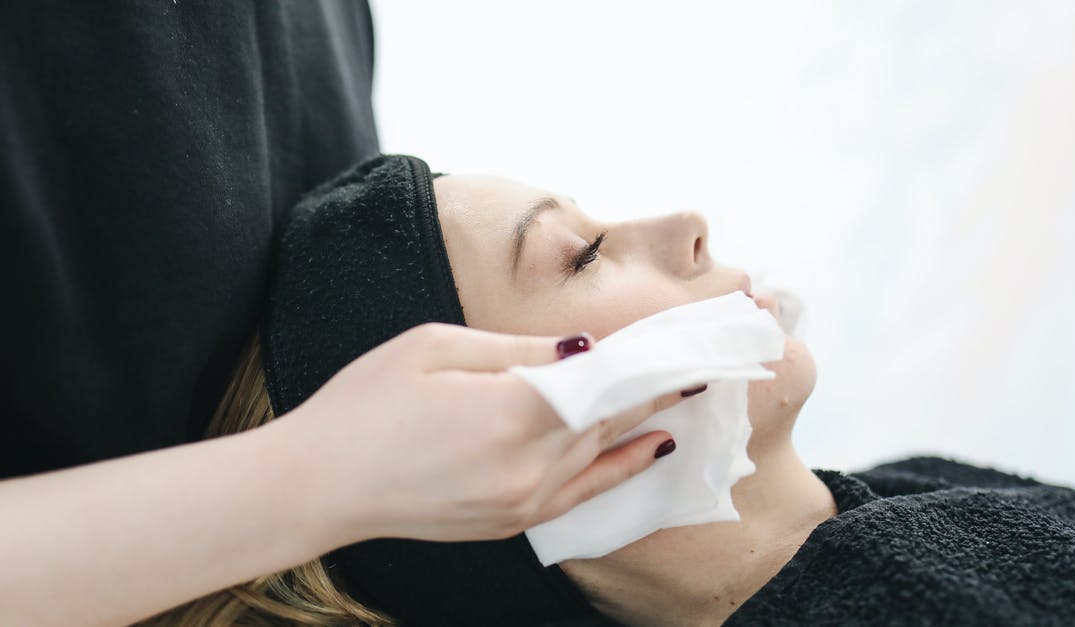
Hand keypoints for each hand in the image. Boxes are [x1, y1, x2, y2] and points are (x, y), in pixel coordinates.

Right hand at [277, 323, 683, 543]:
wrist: (319, 485)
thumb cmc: (365, 404)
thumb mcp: (434, 347)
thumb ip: (517, 348)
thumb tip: (581, 348)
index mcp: (511, 411)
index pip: (604, 379)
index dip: (646, 359)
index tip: (682, 340)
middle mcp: (528, 464)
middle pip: (612, 416)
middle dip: (655, 385)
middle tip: (699, 360)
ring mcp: (522, 501)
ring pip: (601, 451)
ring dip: (644, 419)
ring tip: (686, 391)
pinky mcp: (510, 522)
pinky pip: (583, 492)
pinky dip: (621, 467)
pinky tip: (652, 446)